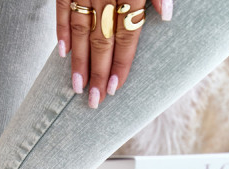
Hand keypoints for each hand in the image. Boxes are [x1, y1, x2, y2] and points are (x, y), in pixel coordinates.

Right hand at [57, 0, 172, 107]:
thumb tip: (166, 15)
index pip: (126, 35)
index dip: (120, 63)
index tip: (114, 88)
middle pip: (102, 39)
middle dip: (98, 72)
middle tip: (94, 99)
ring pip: (81, 29)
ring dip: (79, 60)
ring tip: (77, 86)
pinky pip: (63, 8)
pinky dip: (62, 30)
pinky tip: (64, 53)